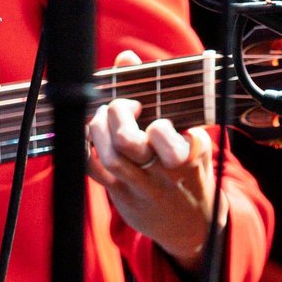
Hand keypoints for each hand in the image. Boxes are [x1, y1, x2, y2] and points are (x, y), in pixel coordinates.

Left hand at [85, 50, 217, 269]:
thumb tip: (126, 57)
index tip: (148, 112)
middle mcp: (166, 171)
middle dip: (116, 114)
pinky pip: (95, 171)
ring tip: (103, 119)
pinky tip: (90, 138)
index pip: (163, 133)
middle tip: (121, 107)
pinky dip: (86, 149)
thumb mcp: (187, 131)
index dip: (151, 121)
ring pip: (111, 156)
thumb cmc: (189, 166)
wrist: (195, 223)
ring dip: (98, 129)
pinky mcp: (124, 197)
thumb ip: (156, 90)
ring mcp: (144, 186)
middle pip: (129, 141)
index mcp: (190, 151)